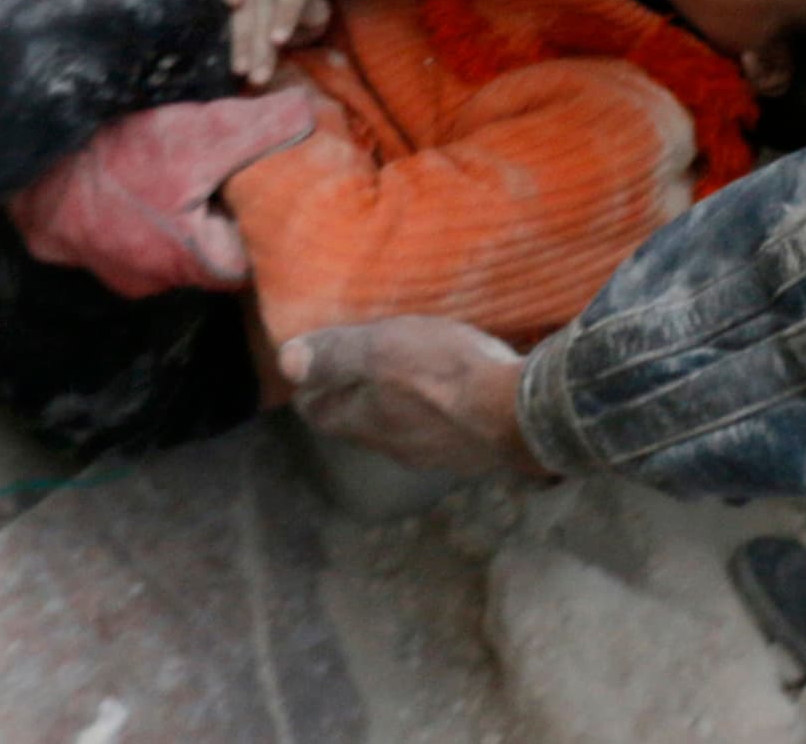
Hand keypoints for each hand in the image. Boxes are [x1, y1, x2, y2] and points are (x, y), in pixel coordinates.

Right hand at [11, 90, 317, 296]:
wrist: (29, 158)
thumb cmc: (120, 155)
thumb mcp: (205, 134)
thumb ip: (265, 129)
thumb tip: (312, 113)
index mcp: (194, 263)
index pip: (252, 260)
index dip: (265, 225)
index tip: (270, 192)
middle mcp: (152, 279)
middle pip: (205, 252)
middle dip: (218, 214)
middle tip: (225, 170)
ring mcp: (109, 270)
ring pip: (159, 243)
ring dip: (170, 211)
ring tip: (177, 167)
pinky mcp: (70, 250)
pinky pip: (115, 233)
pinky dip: (128, 208)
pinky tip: (130, 175)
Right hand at [210, 0, 329, 83]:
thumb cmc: (281, 12)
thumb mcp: (303, 18)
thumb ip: (314, 16)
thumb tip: (315, 12)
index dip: (287, 15)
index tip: (279, 41)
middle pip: (268, 0)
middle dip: (262, 42)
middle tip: (258, 76)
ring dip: (242, 36)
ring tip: (241, 67)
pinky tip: (232, 3)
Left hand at [283, 317, 542, 476]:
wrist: (520, 413)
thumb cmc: (444, 373)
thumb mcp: (383, 349)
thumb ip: (336, 356)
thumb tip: (285, 362)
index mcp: (364, 421)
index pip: (320, 414)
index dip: (310, 393)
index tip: (308, 375)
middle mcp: (393, 446)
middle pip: (358, 425)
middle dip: (352, 399)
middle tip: (356, 369)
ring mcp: (433, 454)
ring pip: (398, 431)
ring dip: (395, 408)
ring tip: (404, 378)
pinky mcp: (469, 452)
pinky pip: (438, 432)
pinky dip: (432, 414)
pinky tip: (449, 396)